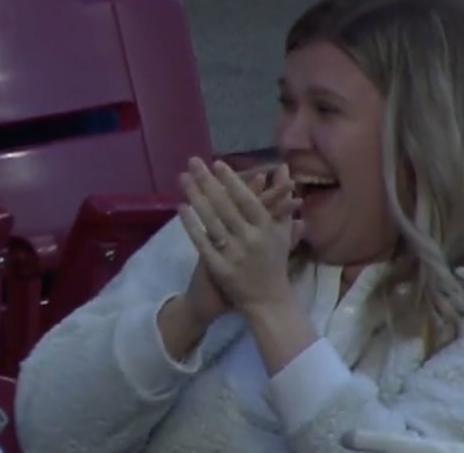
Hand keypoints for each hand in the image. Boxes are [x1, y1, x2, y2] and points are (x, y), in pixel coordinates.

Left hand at [177, 158, 300, 312]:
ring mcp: (234, 254)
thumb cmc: (275, 262)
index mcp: (267, 229)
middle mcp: (251, 240)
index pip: (247, 200)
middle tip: (193, 161)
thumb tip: (283, 167)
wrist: (268, 302)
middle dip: (207, 181)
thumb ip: (281, 199)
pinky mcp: (219, 268)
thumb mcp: (282, 231)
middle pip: (225, 206)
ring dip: (195, 197)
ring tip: (183, 178)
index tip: (217, 163)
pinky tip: (181, 207)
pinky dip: (191, 224)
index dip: (232, 181)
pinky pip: (201, 242)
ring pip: (211, 220)